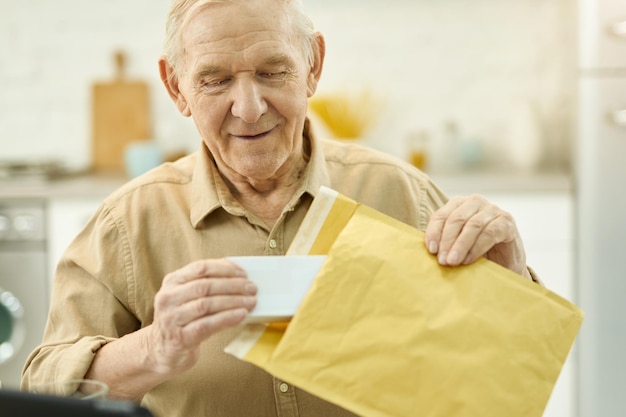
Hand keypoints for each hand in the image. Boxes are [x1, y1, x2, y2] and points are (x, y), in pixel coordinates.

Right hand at [147, 258, 256, 374]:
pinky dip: (227, 318)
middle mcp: (168, 298)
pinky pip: (207, 325)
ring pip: (206, 304)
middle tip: (252, 288)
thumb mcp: (187, 297)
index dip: (225, 269)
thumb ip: (206, 284)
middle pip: (205, 286)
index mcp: (172, 281)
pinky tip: (241, 315)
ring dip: (233, 302)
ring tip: (251, 302)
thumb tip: (239, 275)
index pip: (201, 268)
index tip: (243, 273)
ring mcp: (171, 319)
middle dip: (233, 285)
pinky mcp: (180, 338)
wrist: (162, 352)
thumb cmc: (183, 320)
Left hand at [424, 195, 530, 278]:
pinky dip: (477, 247)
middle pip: (456, 219)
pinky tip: (469, 260)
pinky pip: (490, 233)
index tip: (431, 250)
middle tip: (442, 260)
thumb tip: (429, 249)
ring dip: (460, 245)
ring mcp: (493, 210)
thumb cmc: (476, 252)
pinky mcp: (507, 221)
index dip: (434, 232)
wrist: (505, 263)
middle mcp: (475, 202)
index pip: (441, 215)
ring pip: (473, 225)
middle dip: (447, 240)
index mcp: (458, 204)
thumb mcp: (456, 245)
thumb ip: (443, 242)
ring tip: (453, 262)